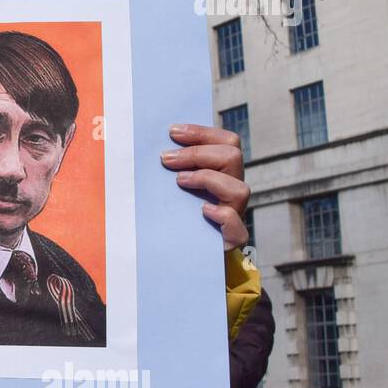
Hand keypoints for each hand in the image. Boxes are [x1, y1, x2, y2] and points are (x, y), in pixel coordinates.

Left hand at [161, 122, 248, 250]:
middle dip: (198, 153)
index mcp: (220, 172)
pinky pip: (238, 227)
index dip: (201, 133)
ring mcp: (234, 214)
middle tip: (166, 159)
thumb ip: (167, 167)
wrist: (178, 255)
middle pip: (233, 157)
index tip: (172, 132)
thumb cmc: (168, 215)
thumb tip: (148, 146)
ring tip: (179, 182)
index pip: (225, 142)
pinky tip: (203, 211)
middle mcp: (230, 190)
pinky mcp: (231, 240)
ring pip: (240, 189)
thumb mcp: (167, 188)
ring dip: (207, 179)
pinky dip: (223, 216)